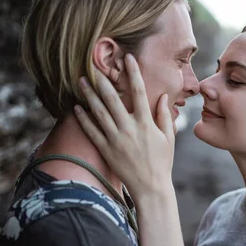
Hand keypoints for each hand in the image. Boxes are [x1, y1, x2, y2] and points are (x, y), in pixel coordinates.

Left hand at [74, 53, 175, 201]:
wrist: (151, 187)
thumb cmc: (162, 163)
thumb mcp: (169, 138)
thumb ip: (165, 116)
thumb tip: (162, 97)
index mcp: (146, 123)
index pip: (139, 92)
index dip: (133, 73)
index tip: (128, 59)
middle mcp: (129, 128)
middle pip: (112, 99)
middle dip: (103, 81)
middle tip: (93, 67)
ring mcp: (116, 139)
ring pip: (98, 112)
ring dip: (89, 95)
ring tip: (81, 82)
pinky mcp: (106, 150)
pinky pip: (92, 131)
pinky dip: (83, 119)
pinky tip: (76, 108)